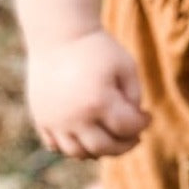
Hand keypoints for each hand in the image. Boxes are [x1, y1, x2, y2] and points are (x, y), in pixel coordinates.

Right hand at [26, 28, 150, 158]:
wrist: (59, 34)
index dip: (142, 124)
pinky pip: (56, 146)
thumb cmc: (97, 48)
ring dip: (98, 150)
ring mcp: (54, 121)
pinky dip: (73, 147)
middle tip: (134, 137)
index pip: (127, 128)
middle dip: (124, 145)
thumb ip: (133, 96)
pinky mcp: (41, 119)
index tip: (148, 116)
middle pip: (103, 148)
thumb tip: (132, 121)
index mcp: (99, 102)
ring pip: (78, 153)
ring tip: (110, 137)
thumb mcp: (126, 66)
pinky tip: (86, 134)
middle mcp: (75, 117)